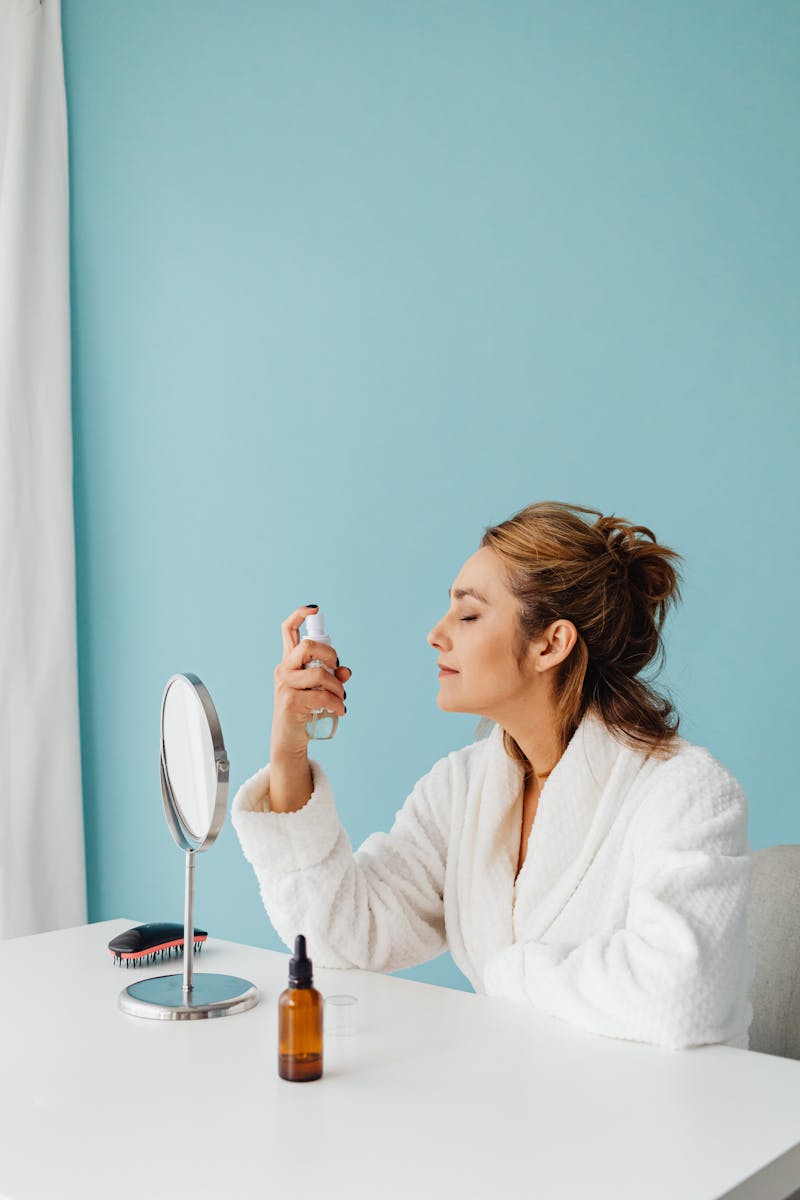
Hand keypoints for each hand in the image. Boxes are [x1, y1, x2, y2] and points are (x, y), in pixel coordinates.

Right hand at [271, 605, 351, 758]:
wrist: (289, 740)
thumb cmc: (304, 712)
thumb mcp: (320, 691)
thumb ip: (332, 678)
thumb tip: (346, 671)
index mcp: (289, 662)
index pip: (288, 630)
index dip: (300, 615)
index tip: (315, 609)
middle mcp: (284, 670)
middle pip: (307, 646)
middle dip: (330, 654)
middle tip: (337, 669)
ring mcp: (285, 685)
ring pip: (319, 674)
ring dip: (338, 688)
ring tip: (341, 699)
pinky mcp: (289, 702)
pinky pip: (321, 696)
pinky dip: (336, 704)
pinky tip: (340, 711)